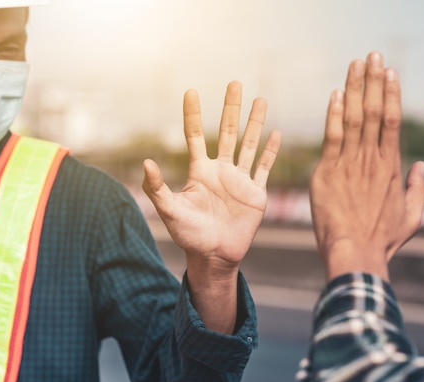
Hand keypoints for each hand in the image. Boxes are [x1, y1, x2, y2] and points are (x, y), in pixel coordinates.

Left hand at [143, 81, 280, 272]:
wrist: (214, 256)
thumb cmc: (189, 235)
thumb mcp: (169, 210)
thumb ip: (156, 187)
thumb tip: (146, 161)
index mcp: (200, 171)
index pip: (195, 135)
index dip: (193, 114)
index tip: (191, 91)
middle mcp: (221, 170)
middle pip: (227, 132)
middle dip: (231, 108)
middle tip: (234, 83)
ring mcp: (240, 180)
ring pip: (250, 144)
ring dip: (256, 123)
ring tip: (260, 99)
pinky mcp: (256, 193)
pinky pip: (265, 168)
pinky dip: (271, 152)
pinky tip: (277, 133)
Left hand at [309, 52, 423, 280]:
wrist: (355, 253)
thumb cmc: (382, 239)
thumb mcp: (412, 216)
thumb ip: (417, 188)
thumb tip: (421, 166)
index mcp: (391, 167)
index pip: (392, 121)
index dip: (391, 94)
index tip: (390, 72)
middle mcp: (372, 160)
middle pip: (375, 112)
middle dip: (374, 81)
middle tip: (373, 55)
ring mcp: (349, 165)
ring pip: (355, 118)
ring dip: (355, 88)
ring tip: (356, 64)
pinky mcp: (328, 173)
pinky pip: (332, 138)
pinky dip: (335, 115)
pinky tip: (336, 94)